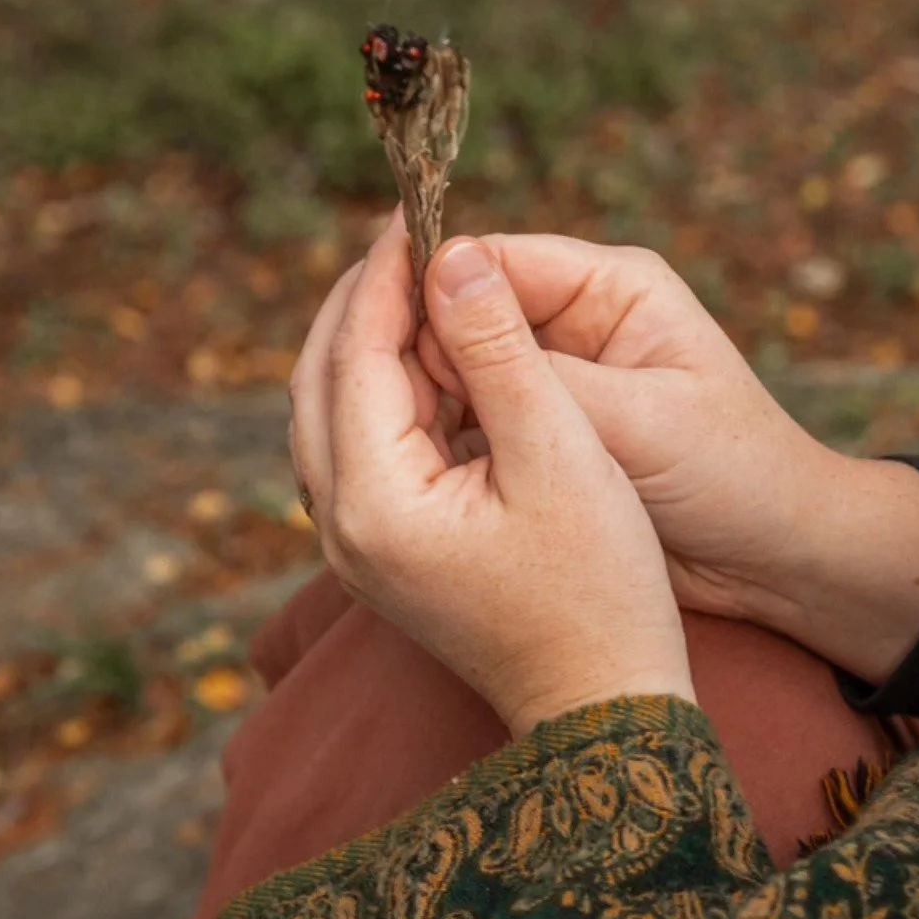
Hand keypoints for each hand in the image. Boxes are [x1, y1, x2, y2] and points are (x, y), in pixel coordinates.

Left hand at [287, 213, 693, 737]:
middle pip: (318, 379)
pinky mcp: (379, 554)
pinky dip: (383, 394)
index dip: (385, 275)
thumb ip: (498, 349)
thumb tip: (453, 255)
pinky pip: (356, 449)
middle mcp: (341, 526)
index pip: (354, 353)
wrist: (601, 706)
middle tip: (412, 241)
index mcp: (375, 501)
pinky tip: (432, 366)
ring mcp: (354, 547)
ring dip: (368, 345)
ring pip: (330, 413)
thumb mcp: (560, 452)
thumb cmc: (599, 589)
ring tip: (424, 290)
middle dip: (361, 301)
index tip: (415, 213)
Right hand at [419, 236, 918, 683]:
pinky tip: (414, 476)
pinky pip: (476, 425)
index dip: (431, 293)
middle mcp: (575, 324)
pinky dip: (446, 444)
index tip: (378, 338)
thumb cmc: (732, 475)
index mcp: (609, 286)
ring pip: (461, 374)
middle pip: (466, 316)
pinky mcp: (548, 437)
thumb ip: (535, 367)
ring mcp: (559, 382)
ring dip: (427, 403)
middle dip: (421, 354)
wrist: (778, 560)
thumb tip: (439, 300)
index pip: (492, 262)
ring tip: (382, 444)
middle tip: (371, 405)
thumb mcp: (637, 419)